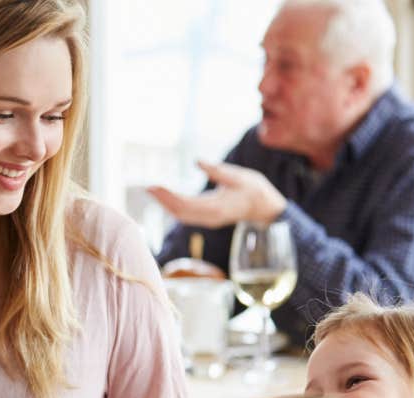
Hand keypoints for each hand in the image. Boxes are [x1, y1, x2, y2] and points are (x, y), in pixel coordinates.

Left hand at [147, 160, 286, 228]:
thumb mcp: (239, 176)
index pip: (187, 204)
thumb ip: (217, 170)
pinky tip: (164, 196)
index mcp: (218, 207)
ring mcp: (208, 220)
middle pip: (180, 212)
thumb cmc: (254, 189)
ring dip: (165, 204)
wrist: (265, 208)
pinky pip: (186, 215)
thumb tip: (196, 161)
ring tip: (152, 189)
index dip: (168, 196)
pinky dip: (173, 206)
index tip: (155, 186)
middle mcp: (210, 217)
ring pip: (181, 216)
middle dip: (162, 200)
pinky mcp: (207, 218)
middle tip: (147, 186)